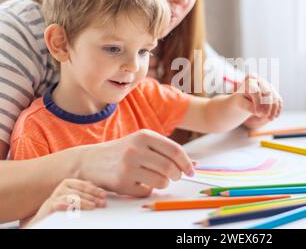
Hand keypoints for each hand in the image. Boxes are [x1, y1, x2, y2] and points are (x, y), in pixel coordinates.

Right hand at [23, 179, 106, 227]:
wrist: (43, 217)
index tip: (104, 195)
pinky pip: (58, 205)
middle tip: (102, 203)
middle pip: (80, 192)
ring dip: (83, 202)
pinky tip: (72, 207)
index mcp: (68, 184)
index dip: (95, 189)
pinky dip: (65, 205)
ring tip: (93, 206)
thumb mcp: (74, 197)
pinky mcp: (49, 207)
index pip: (84, 185)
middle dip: (93, 197)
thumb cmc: (62, 206)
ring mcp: (55, 197)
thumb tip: (101, 191)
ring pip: (71, 198)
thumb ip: (84, 192)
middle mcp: (61, 189)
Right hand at [79, 129, 194, 197]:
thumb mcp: (142, 143)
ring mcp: (127, 166)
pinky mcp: (121, 183)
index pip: (175, 150)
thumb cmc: (123, 151)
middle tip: (175, 177)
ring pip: (161, 181)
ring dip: (164, 183)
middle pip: (170, 167)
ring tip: (157, 179)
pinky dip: (148, 190)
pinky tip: (140, 183)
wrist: (90, 161)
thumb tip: (193, 164)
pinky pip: (146, 191)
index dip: (186, 163)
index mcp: (144, 135)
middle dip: (177, 175)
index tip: (191, 171)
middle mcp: (135, 149)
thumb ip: (166, 151)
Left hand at [236, 75, 282, 124]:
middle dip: (267, 105)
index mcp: (250, 80)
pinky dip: (278, 109)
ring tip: (270, 119)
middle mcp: (261, 81)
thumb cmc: (242, 100)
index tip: (257, 113)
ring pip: (275, 97)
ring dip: (274, 109)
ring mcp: (269, 86)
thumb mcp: (241, 103)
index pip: (256, 91)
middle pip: (268, 92)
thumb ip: (248, 106)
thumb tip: (259, 112)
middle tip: (264, 115)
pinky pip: (279, 100)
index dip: (258, 103)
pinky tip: (275, 116)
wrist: (245, 98)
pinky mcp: (274, 92)